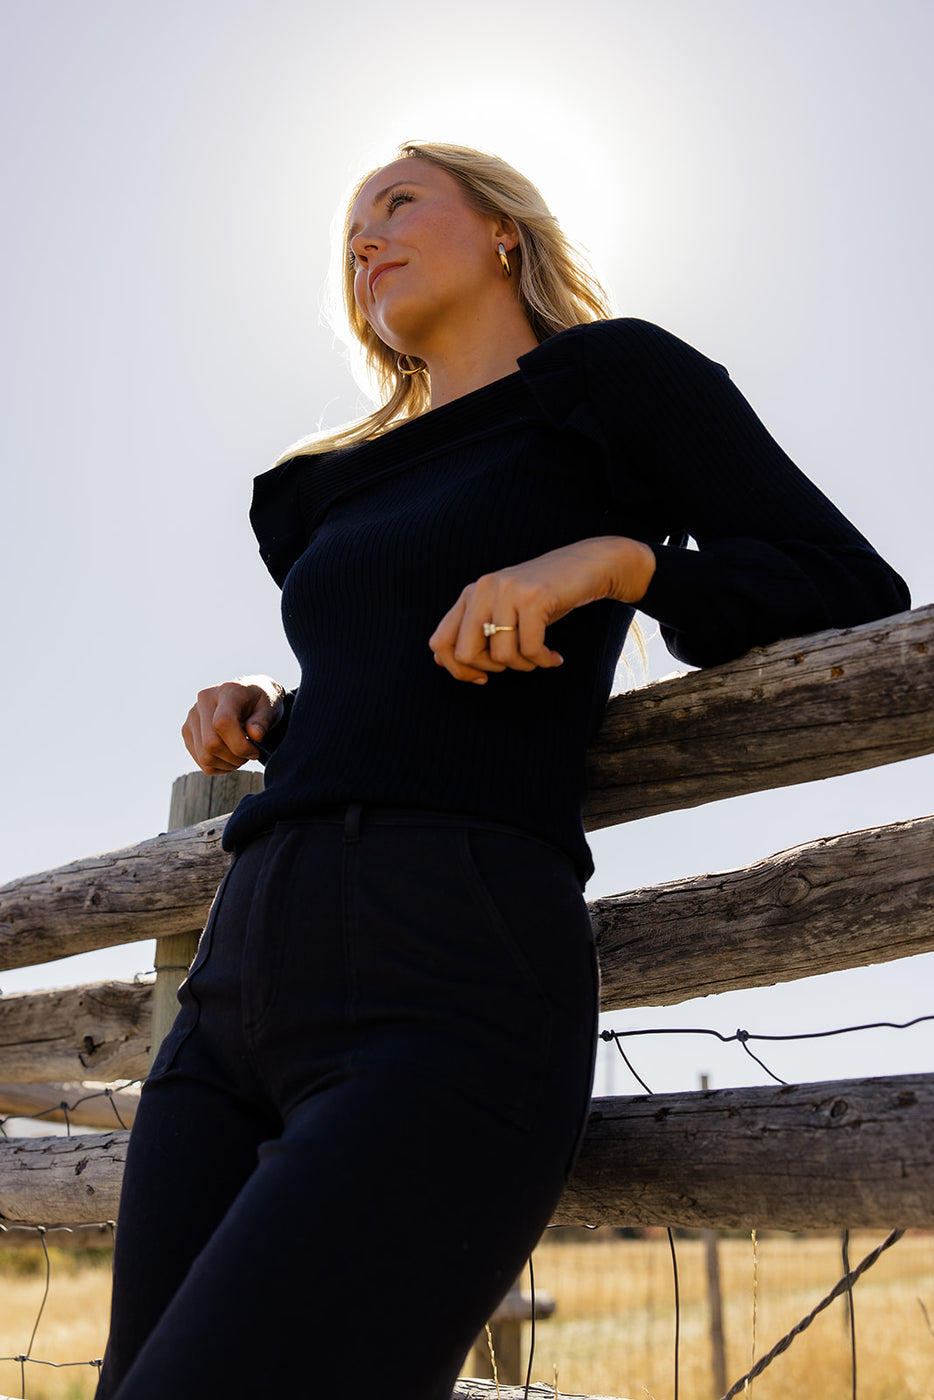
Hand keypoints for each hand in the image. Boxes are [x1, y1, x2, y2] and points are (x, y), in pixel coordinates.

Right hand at [182, 675, 285, 773]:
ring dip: (227, 764)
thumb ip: (263, 722)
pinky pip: (200, 762)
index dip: (240, 745)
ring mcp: (192, 716)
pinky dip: (219, 766)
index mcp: (226, 691)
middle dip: (235, 757)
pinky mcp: (187, 731)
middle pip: (211, 744)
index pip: (222, 723)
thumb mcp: (270, 709)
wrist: (249, 695)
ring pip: (204, 756)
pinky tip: (231, 756)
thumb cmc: (261, 703)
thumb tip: (255, 735)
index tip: (255, 751)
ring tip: (241, 755)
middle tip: (250, 754)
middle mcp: (203, 701)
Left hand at [429, 536, 655, 683]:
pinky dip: (544, 661)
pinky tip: (555, 658)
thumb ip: (473, 632)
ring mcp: (507, 591)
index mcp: (470, 594)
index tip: (483, 676)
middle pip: (465, 654)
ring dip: (525, 665)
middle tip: (517, 664)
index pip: (439, 642)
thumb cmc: (544, 598)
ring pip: (501, 655)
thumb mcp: (504, 612)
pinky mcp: (534, 597)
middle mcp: (483, 589)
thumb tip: (439, 662)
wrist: (587, 566)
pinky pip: (530, 649)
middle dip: (492, 669)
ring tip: (541, 657)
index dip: (457, 669)